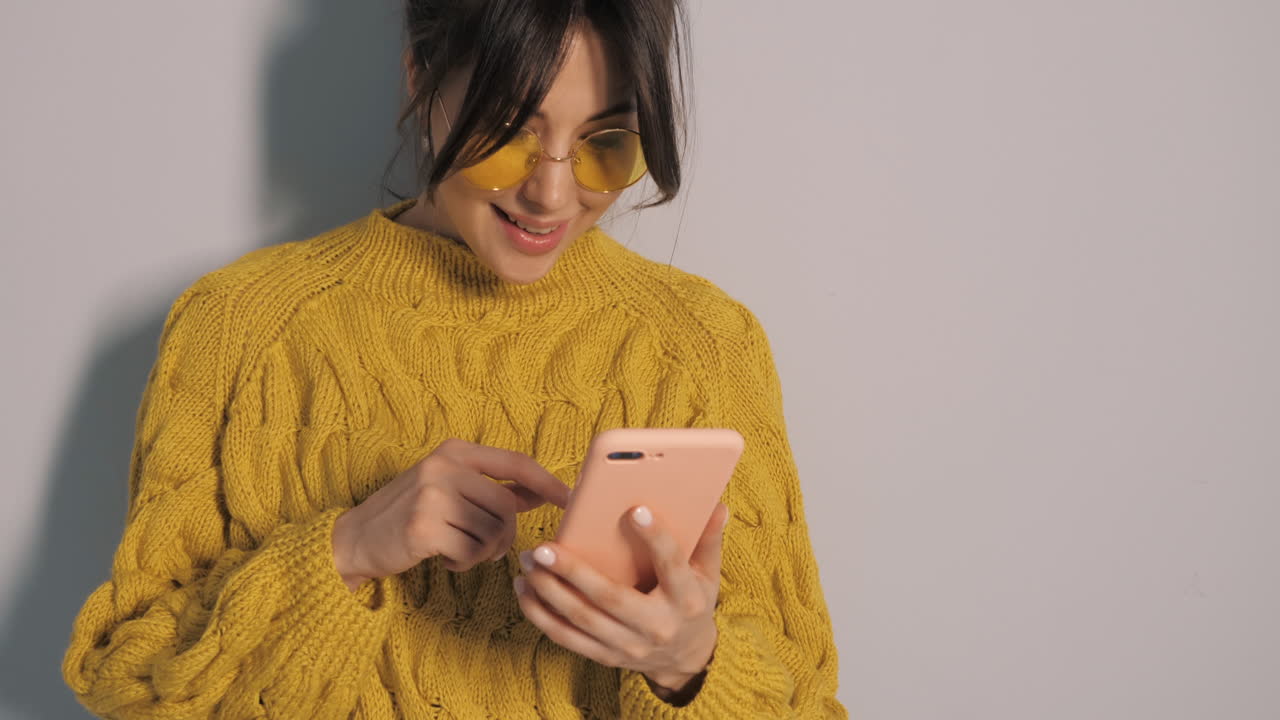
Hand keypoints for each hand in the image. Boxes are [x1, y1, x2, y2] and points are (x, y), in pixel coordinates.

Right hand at [332, 438, 569, 591]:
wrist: (355, 538)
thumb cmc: (410, 514)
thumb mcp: (450, 489)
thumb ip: (494, 488)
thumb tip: (544, 491)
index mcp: (455, 451)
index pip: (516, 462)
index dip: (548, 482)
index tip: (570, 500)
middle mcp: (444, 466)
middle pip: (507, 505)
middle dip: (506, 534)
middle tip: (488, 548)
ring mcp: (432, 494)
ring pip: (492, 531)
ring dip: (482, 551)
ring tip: (458, 549)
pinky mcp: (423, 526)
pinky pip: (470, 552)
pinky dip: (463, 563)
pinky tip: (444, 558)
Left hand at [514, 502, 730, 701]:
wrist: (686, 658)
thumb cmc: (692, 603)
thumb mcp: (708, 573)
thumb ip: (708, 539)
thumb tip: (718, 504)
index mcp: (686, 599)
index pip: (672, 565)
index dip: (656, 538)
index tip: (635, 509)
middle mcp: (657, 626)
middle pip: (611, 598)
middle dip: (575, 572)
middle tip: (544, 547)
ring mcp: (629, 645)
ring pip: (583, 619)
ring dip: (550, 591)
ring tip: (529, 562)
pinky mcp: (607, 656)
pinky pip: (568, 638)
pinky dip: (542, 616)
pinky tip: (525, 590)